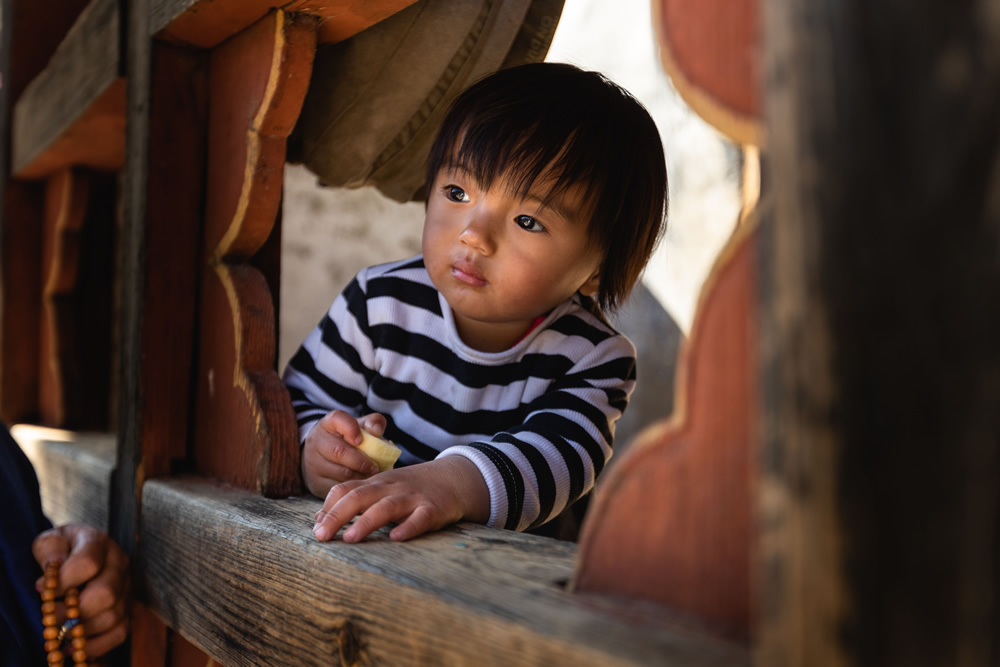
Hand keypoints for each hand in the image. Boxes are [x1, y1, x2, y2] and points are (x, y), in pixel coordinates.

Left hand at [32, 524, 129, 657]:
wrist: (77, 553)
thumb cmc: (60, 550)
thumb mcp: (49, 540)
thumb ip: (49, 548)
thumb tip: (55, 565)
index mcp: (99, 543)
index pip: (88, 563)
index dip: (64, 581)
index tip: (40, 589)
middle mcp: (119, 563)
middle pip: (105, 593)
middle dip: (74, 612)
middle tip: (49, 619)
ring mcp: (126, 587)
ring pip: (112, 616)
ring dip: (82, 630)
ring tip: (59, 634)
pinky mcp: (128, 608)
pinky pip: (119, 632)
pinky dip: (96, 645)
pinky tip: (74, 646)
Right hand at [301, 409, 386, 496]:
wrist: (321, 457)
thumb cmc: (346, 440)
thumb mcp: (358, 427)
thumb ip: (372, 423)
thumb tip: (377, 431)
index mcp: (328, 423)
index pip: (337, 419)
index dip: (351, 428)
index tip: (361, 440)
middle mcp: (317, 441)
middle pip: (339, 451)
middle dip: (361, 461)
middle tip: (375, 467)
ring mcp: (314, 462)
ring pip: (340, 472)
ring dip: (360, 475)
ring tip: (371, 475)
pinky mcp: (316, 482)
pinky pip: (338, 486)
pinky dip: (352, 486)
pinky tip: (360, 484)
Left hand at [312, 456, 489, 542]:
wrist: (454, 478)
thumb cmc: (412, 488)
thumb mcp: (383, 488)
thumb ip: (354, 499)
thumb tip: (319, 519)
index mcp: (376, 483)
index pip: (346, 489)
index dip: (329, 507)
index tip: (315, 527)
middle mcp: (391, 488)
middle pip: (360, 496)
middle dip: (338, 515)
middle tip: (321, 536)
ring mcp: (412, 498)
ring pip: (386, 507)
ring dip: (367, 522)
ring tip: (350, 538)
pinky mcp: (433, 510)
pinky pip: (420, 518)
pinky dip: (408, 527)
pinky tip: (396, 538)